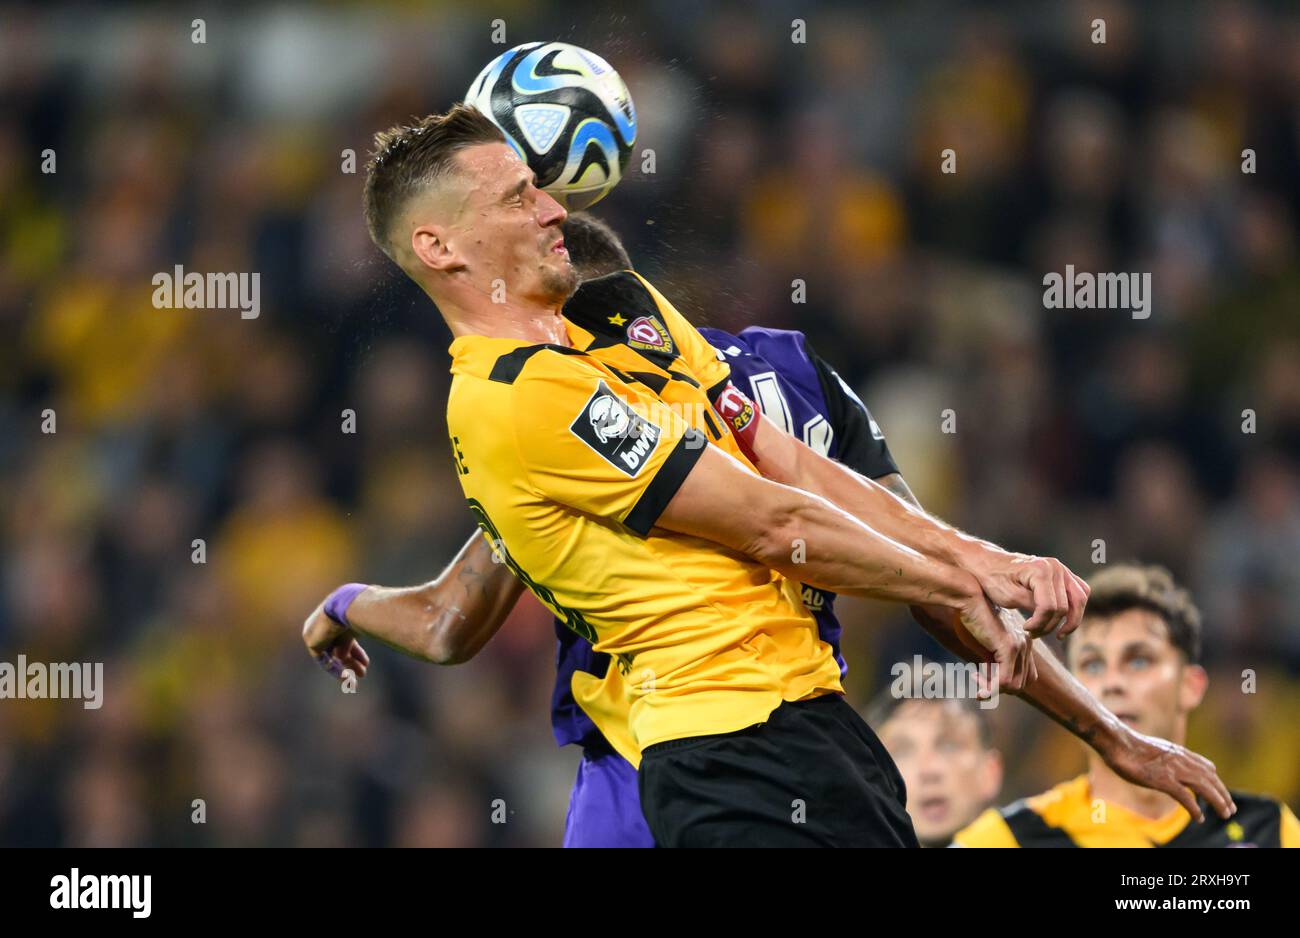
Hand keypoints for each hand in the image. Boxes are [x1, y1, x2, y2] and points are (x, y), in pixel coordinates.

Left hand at [302, 601, 369, 681]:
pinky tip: (346, 677)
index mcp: (339, 619)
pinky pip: (323, 660)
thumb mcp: (359, 630)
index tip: (366, 663)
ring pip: (331, 656)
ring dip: (345, 668)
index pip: (346, 640)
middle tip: (362, 673)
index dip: (356, 653)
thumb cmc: (360, 612)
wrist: (348, 607)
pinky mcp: (312, 641)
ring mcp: (317, 633)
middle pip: (338, 649)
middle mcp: (326, 626)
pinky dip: (335, 669)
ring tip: (355, 681)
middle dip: (351, 662)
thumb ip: (352, 643)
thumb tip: (345, 657)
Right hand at [953, 587, 1037, 694]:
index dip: (1006, 683)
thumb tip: (990, 680)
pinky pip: (1004, 680)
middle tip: (978, 683)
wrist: (967, 596)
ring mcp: (1020, 646)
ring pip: (1014, 686)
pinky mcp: (1009, 647)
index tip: (984, 678)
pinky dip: (991, 691)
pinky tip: (979, 693)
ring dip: (994, 691)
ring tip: (977, 684)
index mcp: (1023, 641)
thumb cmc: (970, 615)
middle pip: (1022, 683)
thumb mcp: (982, 644)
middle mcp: (1026, 644)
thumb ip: (990, 660)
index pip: (1025, 676)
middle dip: (999, 689)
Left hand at [964, 550, 1089, 639]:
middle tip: (1034, 634)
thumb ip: (1032, 606)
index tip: (1026, 629)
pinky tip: (1062, 620)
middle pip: (1065, 606)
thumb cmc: (993, 579)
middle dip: (1050, 625)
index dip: (1040, 624)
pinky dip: (1075, 608)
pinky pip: (1080, 592)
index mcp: (1040, 569)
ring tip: (1057, 634)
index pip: (1050, 607)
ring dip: (1070, 620)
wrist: (987, 563)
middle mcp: (1055, 566)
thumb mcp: (1008, 596)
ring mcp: (1061, 568)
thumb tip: (1051, 617)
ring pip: (1079, 600)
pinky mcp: (1063, 573)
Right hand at [1096, 723, 1236, 821]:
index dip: (1215, 780)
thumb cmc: (1128, 746)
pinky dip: (1195, 809)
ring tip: (1225, 814)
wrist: (1117, 742)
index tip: (1220, 790)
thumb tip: (1162, 762)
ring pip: (1204, 787)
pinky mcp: (1164, 780)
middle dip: (1223, 794)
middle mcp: (1181, 760)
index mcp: (1178, 752)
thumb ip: (1163, 757)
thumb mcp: (1152, 749)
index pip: (1205, 766)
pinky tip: (1199, 818)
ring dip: (1218, 802)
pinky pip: (1185, 797)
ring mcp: (1173, 770)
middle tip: (1231, 809)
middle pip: (1210, 778)